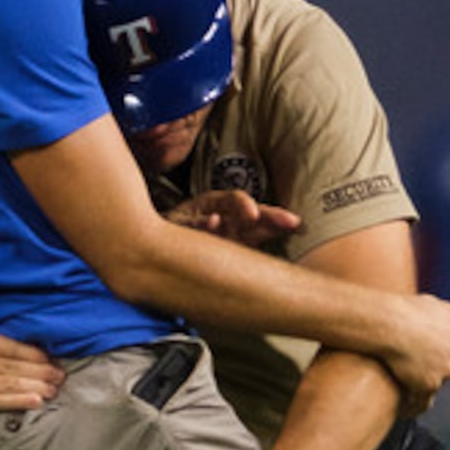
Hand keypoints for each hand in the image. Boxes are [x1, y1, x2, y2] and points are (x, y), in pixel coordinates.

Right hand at [0, 288, 60, 420]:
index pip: (4, 345)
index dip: (29, 352)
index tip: (49, 358)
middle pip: (8, 366)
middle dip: (38, 372)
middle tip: (60, 376)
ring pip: (4, 385)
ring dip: (33, 388)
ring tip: (54, 389)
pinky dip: (16, 403)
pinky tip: (35, 402)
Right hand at [169, 190, 302, 247]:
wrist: (154, 242)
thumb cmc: (198, 241)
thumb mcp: (229, 240)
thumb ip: (256, 235)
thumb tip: (292, 231)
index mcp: (233, 218)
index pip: (259, 216)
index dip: (276, 218)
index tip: (295, 223)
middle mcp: (219, 211)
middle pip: (248, 207)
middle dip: (266, 213)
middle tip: (286, 220)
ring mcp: (200, 214)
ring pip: (224, 208)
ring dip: (240, 207)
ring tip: (253, 214)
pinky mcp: (180, 221)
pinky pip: (193, 221)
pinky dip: (203, 222)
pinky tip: (213, 222)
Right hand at [376, 294, 449, 408]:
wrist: (392, 325)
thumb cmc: (409, 311)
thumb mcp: (434, 303)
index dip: (440, 345)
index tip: (425, 344)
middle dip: (437, 362)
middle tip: (415, 357)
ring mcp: (447, 371)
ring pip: (438, 379)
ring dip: (426, 376)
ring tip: (406, 371)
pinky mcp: (431, 385)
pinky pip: (424, 394)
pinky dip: (415, 391)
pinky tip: (403, 386)